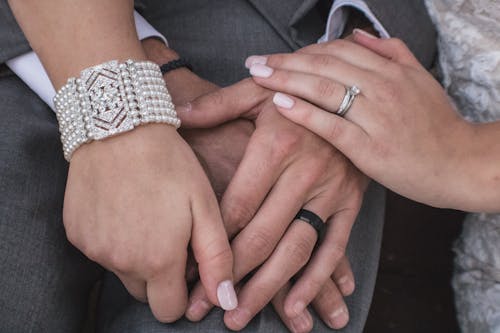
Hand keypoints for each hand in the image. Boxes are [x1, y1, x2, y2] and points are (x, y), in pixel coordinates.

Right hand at [63, 40, 237, 321]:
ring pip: (122, 272)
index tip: (188, 265)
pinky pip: (100, 252)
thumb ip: (216, 259)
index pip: (169, 311)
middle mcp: (121, 263)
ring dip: (137, 257)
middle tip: (170, 236)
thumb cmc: (170, 164)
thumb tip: (225, 300)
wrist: (120, 127)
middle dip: (160, 277)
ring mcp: (94, 249)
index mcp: (157, 261)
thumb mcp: (204, 207)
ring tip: (148, 215)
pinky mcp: (76, 234)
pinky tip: (124, 208)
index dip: (183, 294)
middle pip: (145, 295)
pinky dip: (114, 240)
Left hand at [179, 79, 367, 330]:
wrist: (354, 93)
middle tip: (203, 308)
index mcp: (276, 146)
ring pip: (295, 249)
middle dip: (230, 276)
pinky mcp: (351, 203)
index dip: (211, 242)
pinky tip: (295, 306)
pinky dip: (316, 280)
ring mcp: (331, 191)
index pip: (236, 207)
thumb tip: (176, 117)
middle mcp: (304, 173)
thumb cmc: (298, 92)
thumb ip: (217, 105)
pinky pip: (334, 247)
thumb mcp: (259, 90)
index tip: (189, 271)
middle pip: (260, 236)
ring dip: (267, 288)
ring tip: (239, 317)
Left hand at [245, 32, 483, 210]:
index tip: (277, 56)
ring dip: (286, 80)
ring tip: (258, 77)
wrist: (458, 164)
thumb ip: (391, 51)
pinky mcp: (369, 148)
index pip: (337, 50)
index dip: (303, 51)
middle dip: (284, 62)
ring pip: (323, 89)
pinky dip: (304, 112)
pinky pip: (331, 125)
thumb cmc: (436, 124)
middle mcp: (381, 87)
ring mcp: (375, 117)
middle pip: (323, 66)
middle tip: (254, 63)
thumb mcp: (419, 78)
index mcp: (389, 70)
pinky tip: (280, 104)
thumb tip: (358, 34)